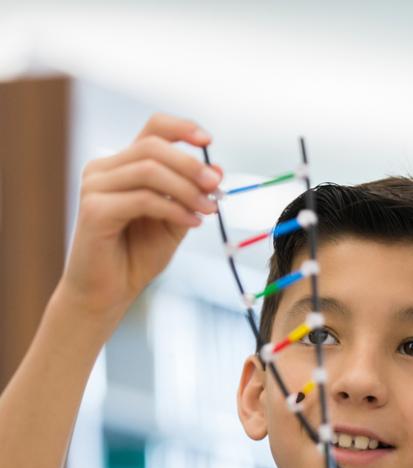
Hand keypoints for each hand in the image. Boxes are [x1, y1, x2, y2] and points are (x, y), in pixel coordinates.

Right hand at [60, 113, 220, 322]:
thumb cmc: (137, 255)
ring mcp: (94, 187)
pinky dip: (174, 209)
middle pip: (153, 147)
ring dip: (187, 189)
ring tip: (209, 209)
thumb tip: (218, 169)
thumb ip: (192, 195)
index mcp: (123, 165)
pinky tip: (193, 223)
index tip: (209, 141)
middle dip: (191, 165)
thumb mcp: (175, 220)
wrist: (108, 292)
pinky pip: (143, 199)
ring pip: (149, 170)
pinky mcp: (94, 209)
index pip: (152, 129)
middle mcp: (103, 169)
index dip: (182, 128)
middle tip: (217, 186)